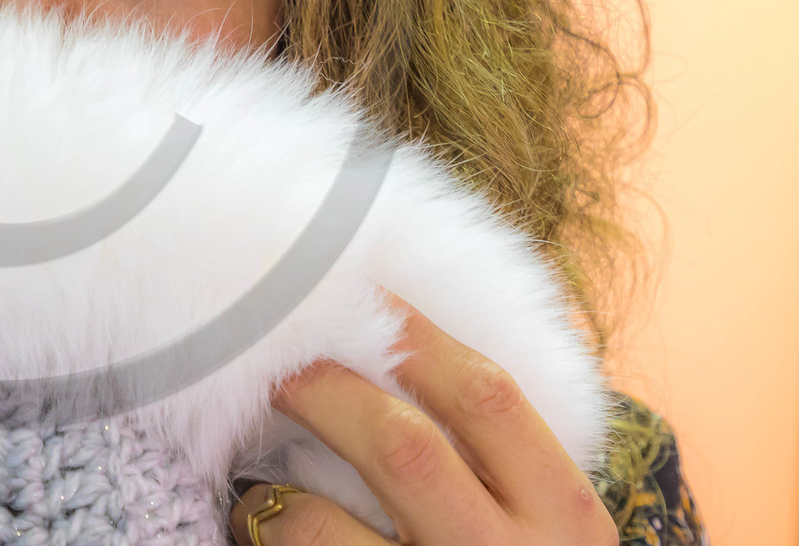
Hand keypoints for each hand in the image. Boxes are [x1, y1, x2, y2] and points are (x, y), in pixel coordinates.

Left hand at [228, 294, 617, 544]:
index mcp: (564, 519)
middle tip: (273, 364)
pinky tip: (253, 538)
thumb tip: (393, 343)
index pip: (483, 394)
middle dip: (323, 389)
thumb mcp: (545, 532)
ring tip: (249, 490)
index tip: (355, 291)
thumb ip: (495, 461)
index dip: (410, 330)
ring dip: (267, 497)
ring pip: (318, 529)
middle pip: (399, 445)